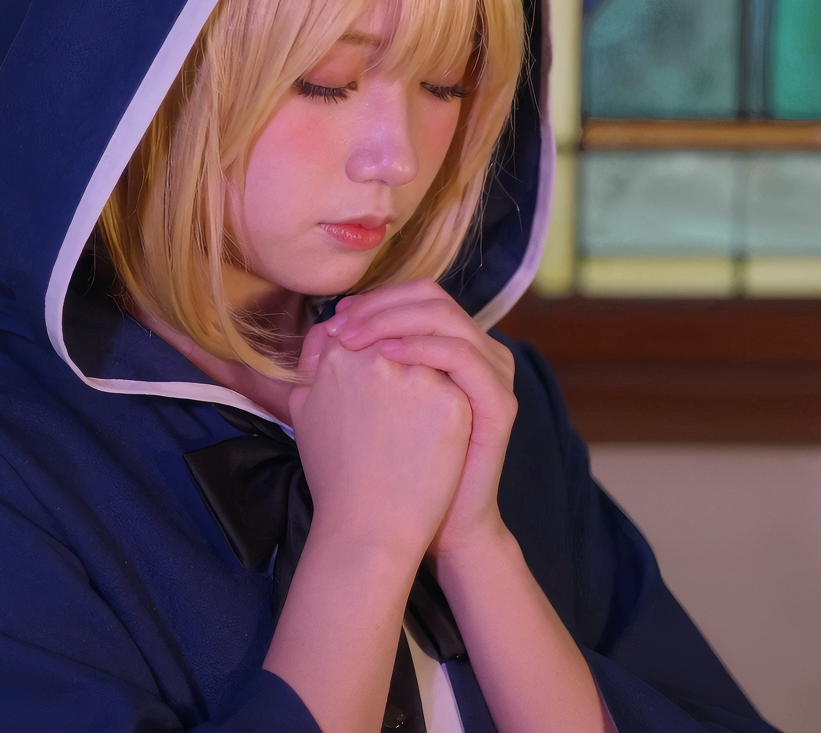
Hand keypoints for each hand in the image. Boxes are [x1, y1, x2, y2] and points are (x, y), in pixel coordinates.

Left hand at [321, 279, 517, 560]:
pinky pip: (462, 356)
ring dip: (393, 320)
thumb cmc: (384, 466)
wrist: (414, 526)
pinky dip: (420, 347)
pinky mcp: (499, 403)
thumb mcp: (365, 404)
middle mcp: (478, 353)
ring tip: (352, 339)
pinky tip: (384, 358)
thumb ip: (351, 365)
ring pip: (446, 317)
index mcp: (450, 348)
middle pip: (432, 297)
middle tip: (342, 326)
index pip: (416, 295)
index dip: (375, 299)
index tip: (337, 317)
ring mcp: (493, 376)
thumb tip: (320, 327)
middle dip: (380, 306)